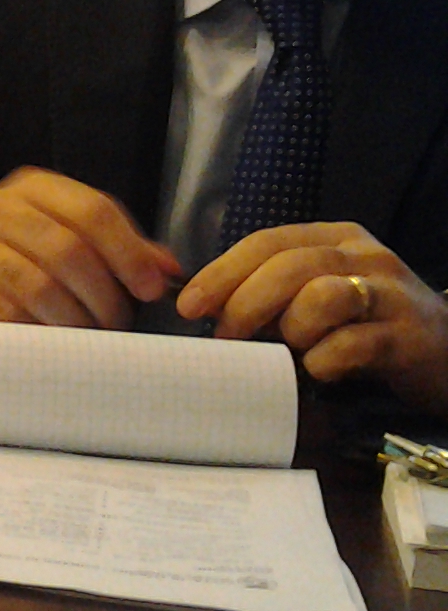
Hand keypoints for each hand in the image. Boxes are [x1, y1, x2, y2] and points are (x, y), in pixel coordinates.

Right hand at [0, 167, 179, 328]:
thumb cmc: (25, 251)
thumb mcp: (70, 233)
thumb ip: (120, 247)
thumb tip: (167, 270)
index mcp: (35, 187)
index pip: (92, 211)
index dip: (128, 253)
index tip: (151, 290)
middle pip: (66, 250)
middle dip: (103, 295)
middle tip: (118, 323)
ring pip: (36, 287)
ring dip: (73, 320)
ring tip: (88, 335)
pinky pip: (3, 314)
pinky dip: (35, 332)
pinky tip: (51, 339)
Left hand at [179, 223, 447, 414]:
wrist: (447, 354)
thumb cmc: (368, 325)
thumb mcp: (320, 297)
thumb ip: (273, 292)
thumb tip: (204, 307)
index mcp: (335, 239)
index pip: (267, 242)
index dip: (222, 272)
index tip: (189, 305)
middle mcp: (365, 257)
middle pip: (290, 266)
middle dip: (244, 303)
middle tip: (226, 337)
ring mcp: (391, 294)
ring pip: (322, 296)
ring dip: (292, 329)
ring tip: (292, 349)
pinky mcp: (409, 337)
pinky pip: (351, 345)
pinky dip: (323, 362)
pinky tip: (320, 371)